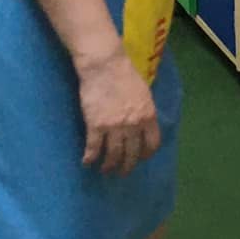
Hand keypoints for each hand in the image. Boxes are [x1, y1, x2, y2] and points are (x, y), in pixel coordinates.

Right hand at [77, 50, 159, 175]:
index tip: (141, 159)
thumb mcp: (143, 94)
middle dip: (127, 166)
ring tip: (105, 170)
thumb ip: (144, 111)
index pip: (152, 144)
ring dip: (109, 166)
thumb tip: (142, 122)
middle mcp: (134, 125)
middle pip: (132, 153)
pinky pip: (93, 148)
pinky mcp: (96, 126)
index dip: (146, 154)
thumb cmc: (125, 75)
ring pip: (113, 155)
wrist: (105, 65)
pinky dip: (90, 158)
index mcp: (148, 116)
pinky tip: (87, 162)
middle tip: (122, 173)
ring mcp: (115, 127)